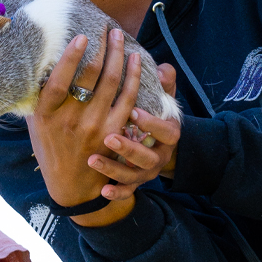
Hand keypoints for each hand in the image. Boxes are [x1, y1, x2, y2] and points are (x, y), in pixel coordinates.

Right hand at [26, 29, 140, 209]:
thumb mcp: (36, 124)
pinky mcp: (113, 134)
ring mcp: (95, 128)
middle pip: (91, 77)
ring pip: (112, 84)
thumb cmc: (51, 148)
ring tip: (121, 38)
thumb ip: (40, 97)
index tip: (82, 36)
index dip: (72, 56)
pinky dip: (133, 78)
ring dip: (119, 56)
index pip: (60, 79)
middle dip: (103, 48)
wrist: (70, 186)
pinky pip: (128, 100)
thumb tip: (43, 62)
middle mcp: (70, 120)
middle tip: (108, 29)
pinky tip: (135, 61)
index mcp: (47, 115)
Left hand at [87, 63, 180, 199]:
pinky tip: (102, 191)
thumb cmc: (154, 116)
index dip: (151, 123)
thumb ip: (163, 84)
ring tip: (93, 160)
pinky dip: (116, 192)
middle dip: (128, 148)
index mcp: (168, 134)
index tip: (133, 111)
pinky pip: (126, 190)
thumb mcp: (162, 100)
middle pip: (147, 157)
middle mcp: (158, 155)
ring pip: (133, 175)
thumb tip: (162, 69)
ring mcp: (146, 171)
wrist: (158, 147)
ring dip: (113, 169)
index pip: (165, 131)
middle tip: (108, 138)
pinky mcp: (134, 182)